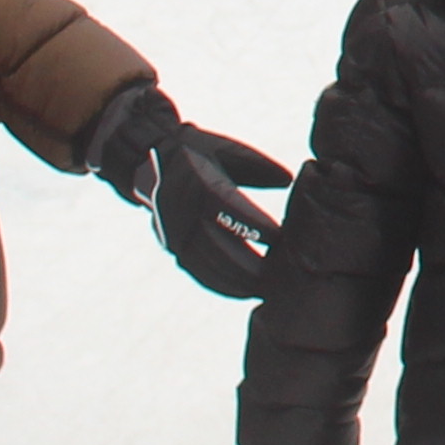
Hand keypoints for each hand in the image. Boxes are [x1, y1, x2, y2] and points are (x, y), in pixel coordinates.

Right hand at [91, 89, 288, 298]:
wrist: (156, 159)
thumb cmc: (204, 153)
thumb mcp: (231, 152)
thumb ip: (259, 167)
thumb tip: (288, 179)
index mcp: (197, 182)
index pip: (226, 207)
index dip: (251, 223)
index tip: (279, 236)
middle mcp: (181, 210)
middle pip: (213, 243)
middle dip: (246, 263)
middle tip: (276, 275)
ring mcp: (172, 231)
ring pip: (203, 262)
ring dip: (233, 280)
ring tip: (263, 289)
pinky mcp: (171, 245)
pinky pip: (194, 269)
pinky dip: (218, 283)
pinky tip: (241, 292)